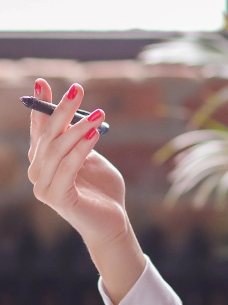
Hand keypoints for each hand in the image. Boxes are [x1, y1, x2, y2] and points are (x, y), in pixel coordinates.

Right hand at [27, 79, 125, 243]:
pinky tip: (95, 134)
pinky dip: (81, 149)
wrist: (113, 222)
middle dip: (61, 109)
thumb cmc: (103, 189)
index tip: (42, 82)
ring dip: (78, 127)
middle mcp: (38, 172)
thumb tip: (78, 114)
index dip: (40, 105)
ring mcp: (44, 187)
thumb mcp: (91, 157)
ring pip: (58, 149)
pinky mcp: (57, 199)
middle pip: (48, 135)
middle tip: (78, 89)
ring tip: (99, 113)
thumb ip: (81, 139)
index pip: (39, 129)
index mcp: (45, 161)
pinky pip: (68, 168)